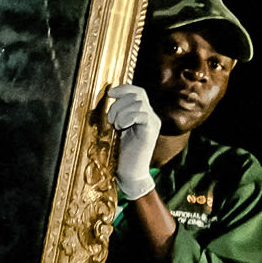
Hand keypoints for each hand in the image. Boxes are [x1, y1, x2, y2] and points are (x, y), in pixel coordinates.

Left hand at [106, 82, 160, 199]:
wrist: (130, 174)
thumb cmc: (121, 154)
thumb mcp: (118, 129)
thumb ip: (118, 114)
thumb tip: (109, 97)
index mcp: (142, 114)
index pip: (138, 92)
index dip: (124, 89)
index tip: (110, 93)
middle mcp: (150, 116)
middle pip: (137, 95)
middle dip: (119, 103)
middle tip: (110, 119)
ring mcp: (152, 123)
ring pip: (138, 104)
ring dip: (121, 112)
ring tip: (116, 126)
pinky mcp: (151, 131)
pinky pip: (142, 114)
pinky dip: (127, 118)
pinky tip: (121, 128)